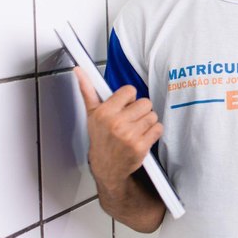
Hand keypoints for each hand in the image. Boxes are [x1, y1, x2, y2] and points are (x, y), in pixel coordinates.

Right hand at [74, 67, 162, 192]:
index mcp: (104, 112)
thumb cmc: (101, 139)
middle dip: (140, 111)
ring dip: (147, 122)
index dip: (129, 99)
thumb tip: (79, 70)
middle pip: (145, 102)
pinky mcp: (141, 146)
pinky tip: (142, 137)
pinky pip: (158, 128)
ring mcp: (129, 135)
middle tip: (131, 120)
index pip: (130, 90)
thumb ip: (87, 90)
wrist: (107, 167)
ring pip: (153, 115)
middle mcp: (116, 123)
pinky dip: (154, 132)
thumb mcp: (91, 114)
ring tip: (136, 130)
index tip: (124, 107)